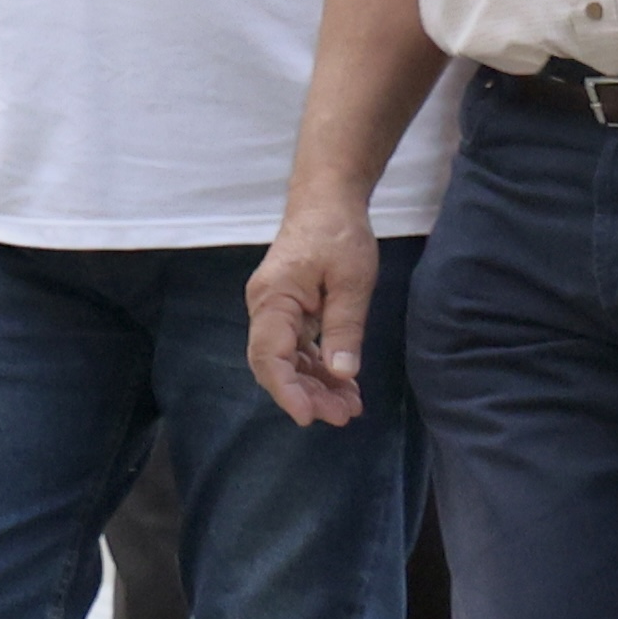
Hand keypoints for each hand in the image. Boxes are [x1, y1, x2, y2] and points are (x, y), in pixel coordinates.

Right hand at [247, 205, 379, 426]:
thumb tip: (342, 375)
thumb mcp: (352, 281)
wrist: (326, 202)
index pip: (269, 356)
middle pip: (274, 365)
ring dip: (315, 387)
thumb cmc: (338, 234)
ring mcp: (275, 313)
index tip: (309, 416)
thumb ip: (344, 328)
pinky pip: (298, 350)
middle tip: (343, 416)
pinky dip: (318, 370)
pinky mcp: (289, 313)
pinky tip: (343, 385)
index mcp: (273, 300)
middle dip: (306, 395)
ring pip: (287, 362)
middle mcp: (265, 310)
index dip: (287, 391)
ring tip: (349, 407)